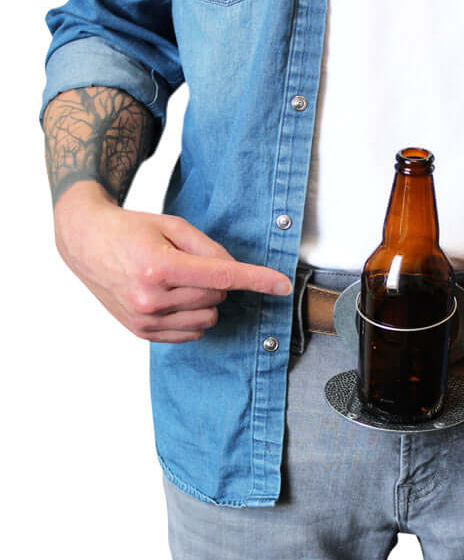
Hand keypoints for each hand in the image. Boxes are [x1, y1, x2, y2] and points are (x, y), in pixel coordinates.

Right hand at [53, 182, 291, 341]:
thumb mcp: (173, 225)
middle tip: (189, 262)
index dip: (257, 280)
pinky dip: (193, 316)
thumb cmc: (132, 230)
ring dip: (205, 300)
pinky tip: (174, 298)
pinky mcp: (142, 333)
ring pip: (208, 317)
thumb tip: (236, 273)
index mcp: (159, 267)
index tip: (282, 285)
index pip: (223, 276)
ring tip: (178, 280)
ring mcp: (145, 320)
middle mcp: (150, 298)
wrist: (86, 242)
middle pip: (218, 295)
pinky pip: (192, 334)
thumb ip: (210, 249)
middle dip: (216, 279)